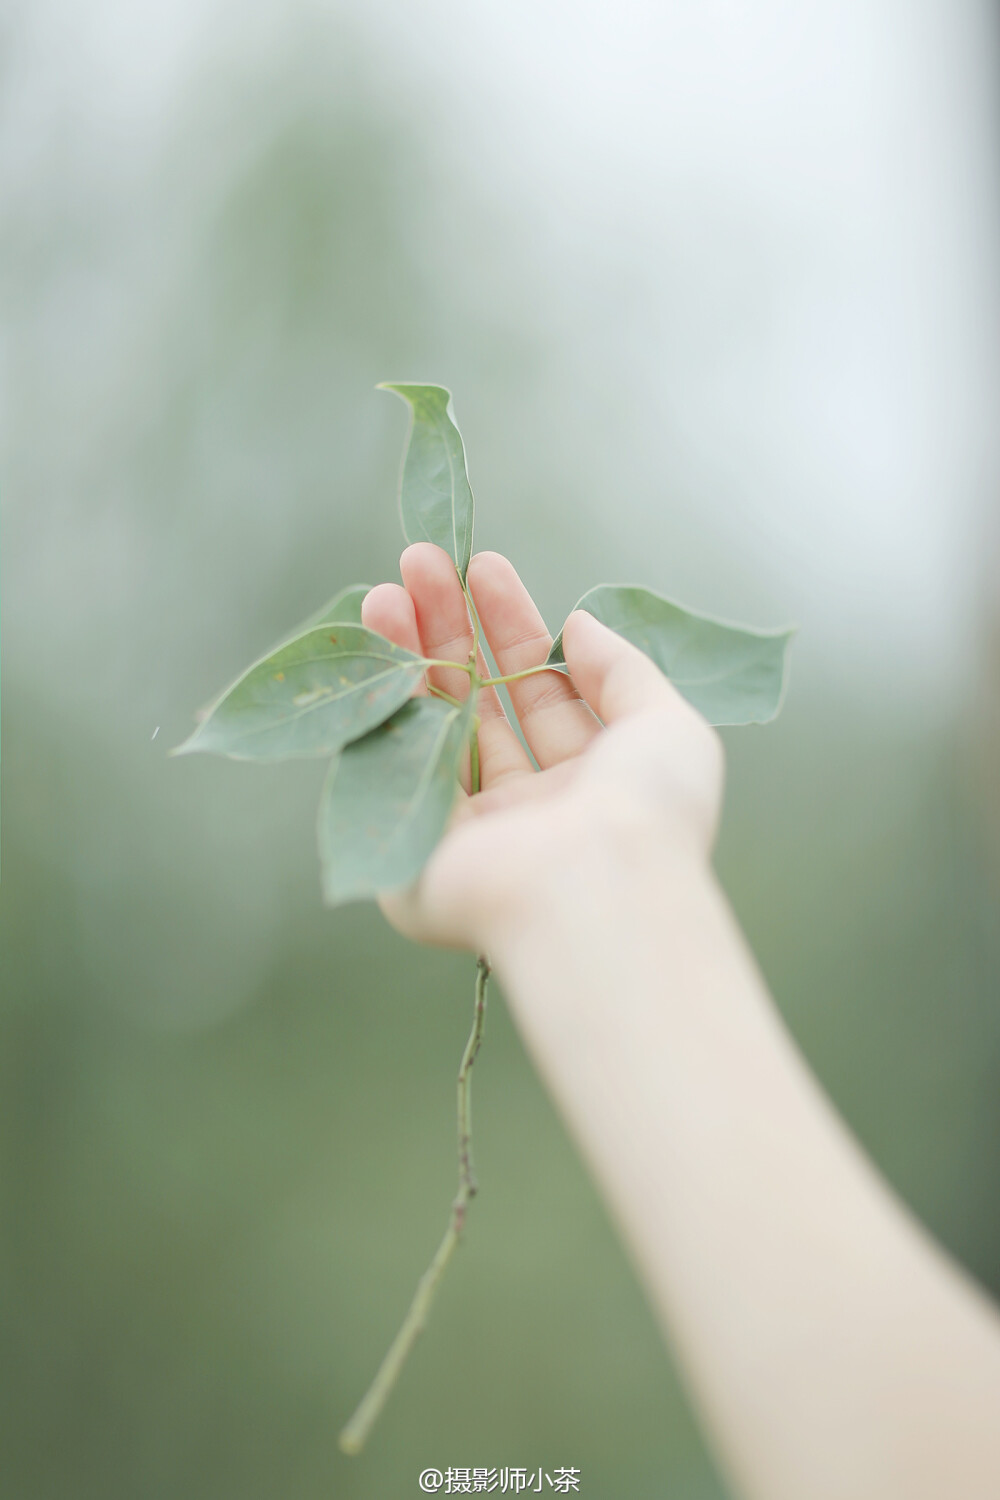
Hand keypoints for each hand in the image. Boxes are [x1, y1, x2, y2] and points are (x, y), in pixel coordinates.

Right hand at [361, 544, 724, 954]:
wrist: (597, 892)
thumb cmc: (648, 813)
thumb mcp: (667, 725)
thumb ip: (622, 671)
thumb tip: (577, 625)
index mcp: (590, 781)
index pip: (540, 690)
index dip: (510, 626)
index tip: (482, 567)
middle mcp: (530, 806)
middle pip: (478, 701)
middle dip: (450, 629)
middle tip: (421, 563)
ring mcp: (471, 830)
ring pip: (431, 727)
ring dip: (407, 655)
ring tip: (383, 592)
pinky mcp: (417, 849)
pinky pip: (396, 769)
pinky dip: (386, 707)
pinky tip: (381, 647)